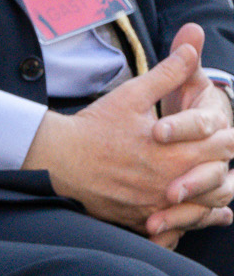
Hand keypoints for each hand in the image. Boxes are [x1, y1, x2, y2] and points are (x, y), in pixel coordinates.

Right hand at [26, 26, 233, 238]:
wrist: (57, 160)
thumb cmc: (94, 127)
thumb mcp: (131, 95)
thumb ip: (167, 73)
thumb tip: (190, 47)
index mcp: (175, 151)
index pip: (223, 145)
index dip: (225, 136)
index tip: (218, 131)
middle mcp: (171, 182)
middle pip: (220, 179)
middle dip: (221, 165)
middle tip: (215, 155)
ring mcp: (157, 205)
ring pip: (205, 208)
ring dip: (210, 195)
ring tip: (210, 183)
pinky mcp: (142, 220)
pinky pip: (178, 228)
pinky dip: (189, 219)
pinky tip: (193, 211)